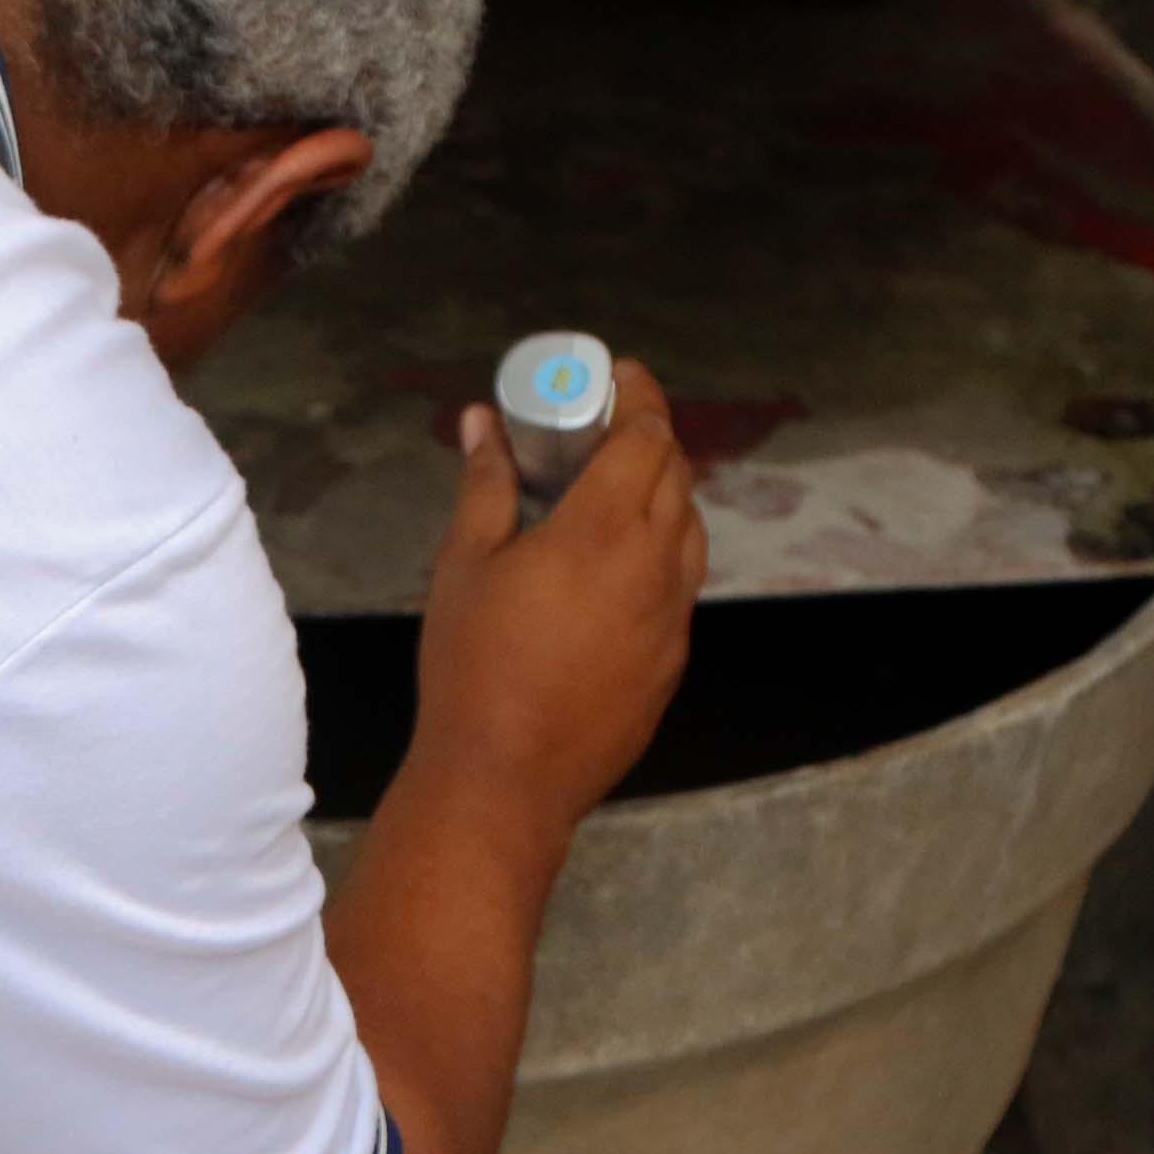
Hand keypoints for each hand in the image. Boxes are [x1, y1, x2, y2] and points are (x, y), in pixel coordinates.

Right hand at [408, 358, 705, 839]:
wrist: (506, 777)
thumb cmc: (473, 667)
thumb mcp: (464, 564)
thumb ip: (485, 485)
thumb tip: (485, 423)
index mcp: (602, 532)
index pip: (647, 436)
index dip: (638, 395)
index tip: (617, 376)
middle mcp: (654, 567)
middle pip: (677, 475)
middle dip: (649, 437)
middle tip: (603, 428)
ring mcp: (672, 617)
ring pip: (689, 530)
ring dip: (662, 494)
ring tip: (611, 492)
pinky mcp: (672, 659)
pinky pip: (680, 584)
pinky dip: (659, 552)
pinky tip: (612, 568)